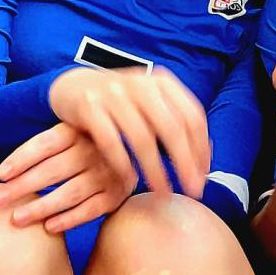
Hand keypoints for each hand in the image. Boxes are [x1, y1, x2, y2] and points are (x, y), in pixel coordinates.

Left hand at [0, 121, 136, 232]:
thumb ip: (43, 146)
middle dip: (21, 186)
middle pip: (52, 170)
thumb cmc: (83, 146)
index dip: (20, 159)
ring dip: (40, 207)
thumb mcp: (68, 134)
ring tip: (16, 218)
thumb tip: (2, 170)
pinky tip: (48, 227)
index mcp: (77, 131)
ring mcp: (108, 173)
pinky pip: (89, 210)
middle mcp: (94, 150)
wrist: (131, 151)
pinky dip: (68, 219)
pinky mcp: (117, 195)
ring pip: (69, 193)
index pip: (43, 145)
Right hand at [47, 66, 209, 200]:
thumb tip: (203, 157)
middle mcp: (140, 84)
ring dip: (156, 170)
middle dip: (185, 163)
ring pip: (142, 138)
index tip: (203, 175)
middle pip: (171, 127)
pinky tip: (129, 182)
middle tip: (193, 190)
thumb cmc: (118, 103)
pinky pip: (111, 142)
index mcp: (161, 82)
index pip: (192, 115)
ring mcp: (113, 94)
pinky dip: (123, 164)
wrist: (72, 86)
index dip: (201, 148)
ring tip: (163, 192)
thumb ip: (173, 122)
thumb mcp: (149, 103)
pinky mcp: (89, 107)